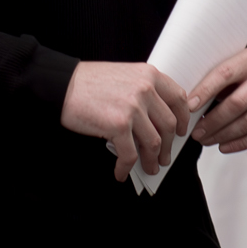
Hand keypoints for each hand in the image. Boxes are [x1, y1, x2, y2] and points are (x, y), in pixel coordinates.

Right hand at [60, 62, 189, 181]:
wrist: (63, 85)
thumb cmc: (90, 82)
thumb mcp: (126, 75)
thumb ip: (145, 91)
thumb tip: (156, 121)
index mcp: (149, 75)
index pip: (179, 99)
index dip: (183, 119)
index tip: (181, 131)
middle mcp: (145, 90)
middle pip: (169, 125)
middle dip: (169, 146)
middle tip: (164, 157)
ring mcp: (133, 108)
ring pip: (154, 143)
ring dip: (152, 160)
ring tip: (149, 168)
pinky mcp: (118, 125)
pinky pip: (130, 154)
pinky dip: (127, 167)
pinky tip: (121, 172)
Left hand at [187, 46, 246, 152]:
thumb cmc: (238, 73)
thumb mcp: (226, 65)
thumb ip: (210, 79)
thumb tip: (182, 101)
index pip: (225, 74)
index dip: (205, 91)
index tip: (188, 108)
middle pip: (238, 102)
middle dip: (213, 121)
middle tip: (196, 132)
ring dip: (225, 134)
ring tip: (206, 139)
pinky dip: (242, 143)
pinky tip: (224, 145)